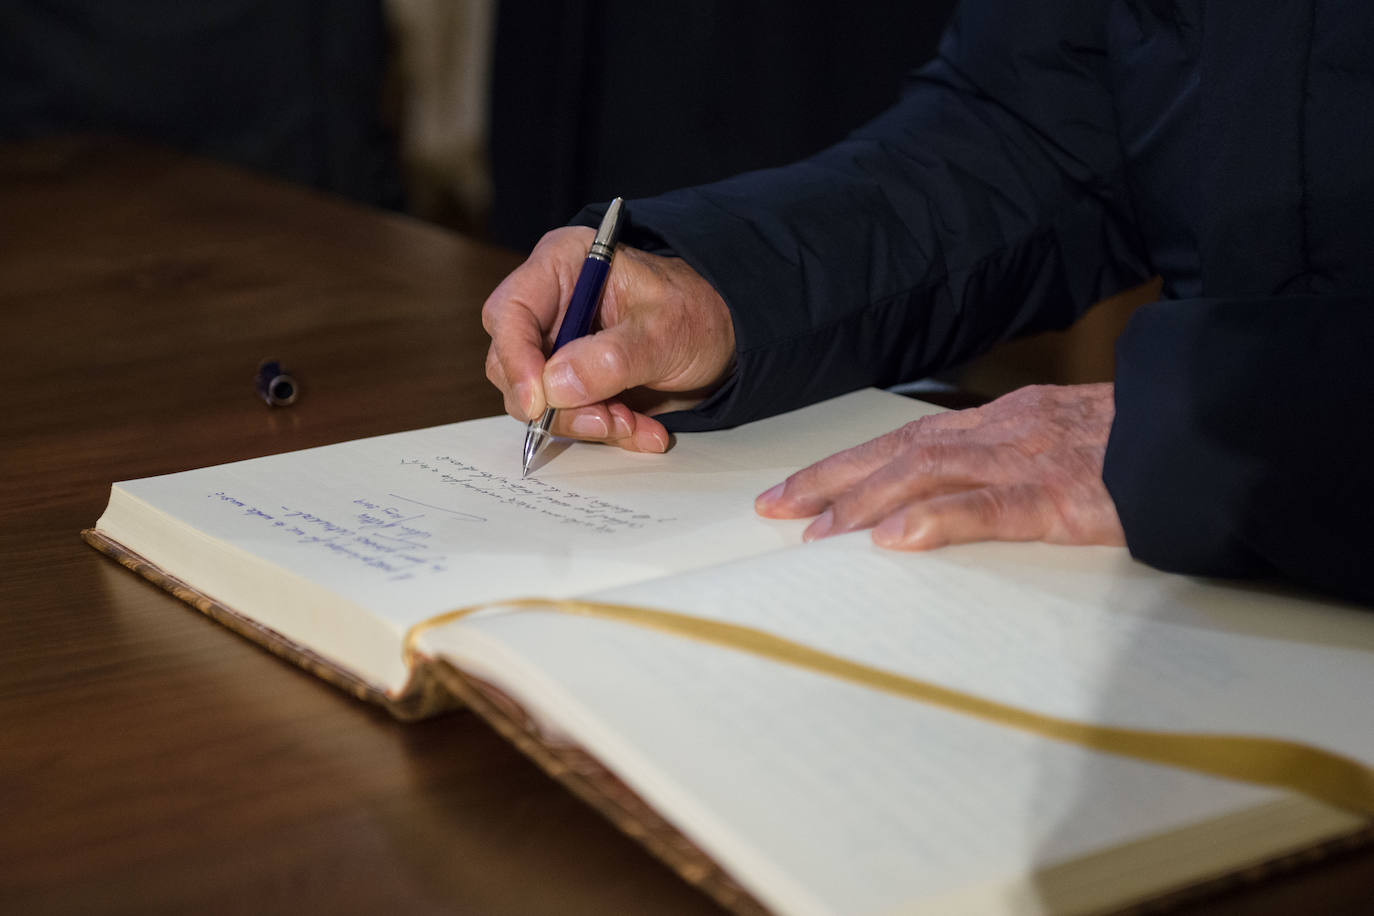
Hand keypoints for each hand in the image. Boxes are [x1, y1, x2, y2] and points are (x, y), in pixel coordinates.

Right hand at [482, 226, 735, 451]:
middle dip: (557, 403)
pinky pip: (568, 418)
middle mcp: (551, 306)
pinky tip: (643, 431)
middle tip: (605, 420)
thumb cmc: (696, 313)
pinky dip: (604, 431)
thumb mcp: (664, 330)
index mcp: (563, 266)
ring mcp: (558, 348)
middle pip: (512, 363)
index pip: (509, 310)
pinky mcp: (573, 383)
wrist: (723, 338)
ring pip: (538, 400)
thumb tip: (555, 386)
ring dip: (585, 422)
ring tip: (633, 422)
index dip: (515, 357)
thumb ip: (612, 357)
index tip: (539, 400)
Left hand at [755, 383, 1125, 549]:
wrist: (1209, 427)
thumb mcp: (1063, 443)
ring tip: (814, 533)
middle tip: (773, 510)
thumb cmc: (1138, 444)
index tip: (794, 491)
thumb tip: (951, 503)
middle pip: (898, 451)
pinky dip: (938, 520)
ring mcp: (1030, 459)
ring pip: (928, 473)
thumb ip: (1009, 466)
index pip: (905, 440)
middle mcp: (1003, 431)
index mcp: (1001, 422)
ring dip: (864, 503)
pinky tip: (895, 539)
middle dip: (830, 480)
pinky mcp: (1064, 495)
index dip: (846, 465)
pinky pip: (991, 506)